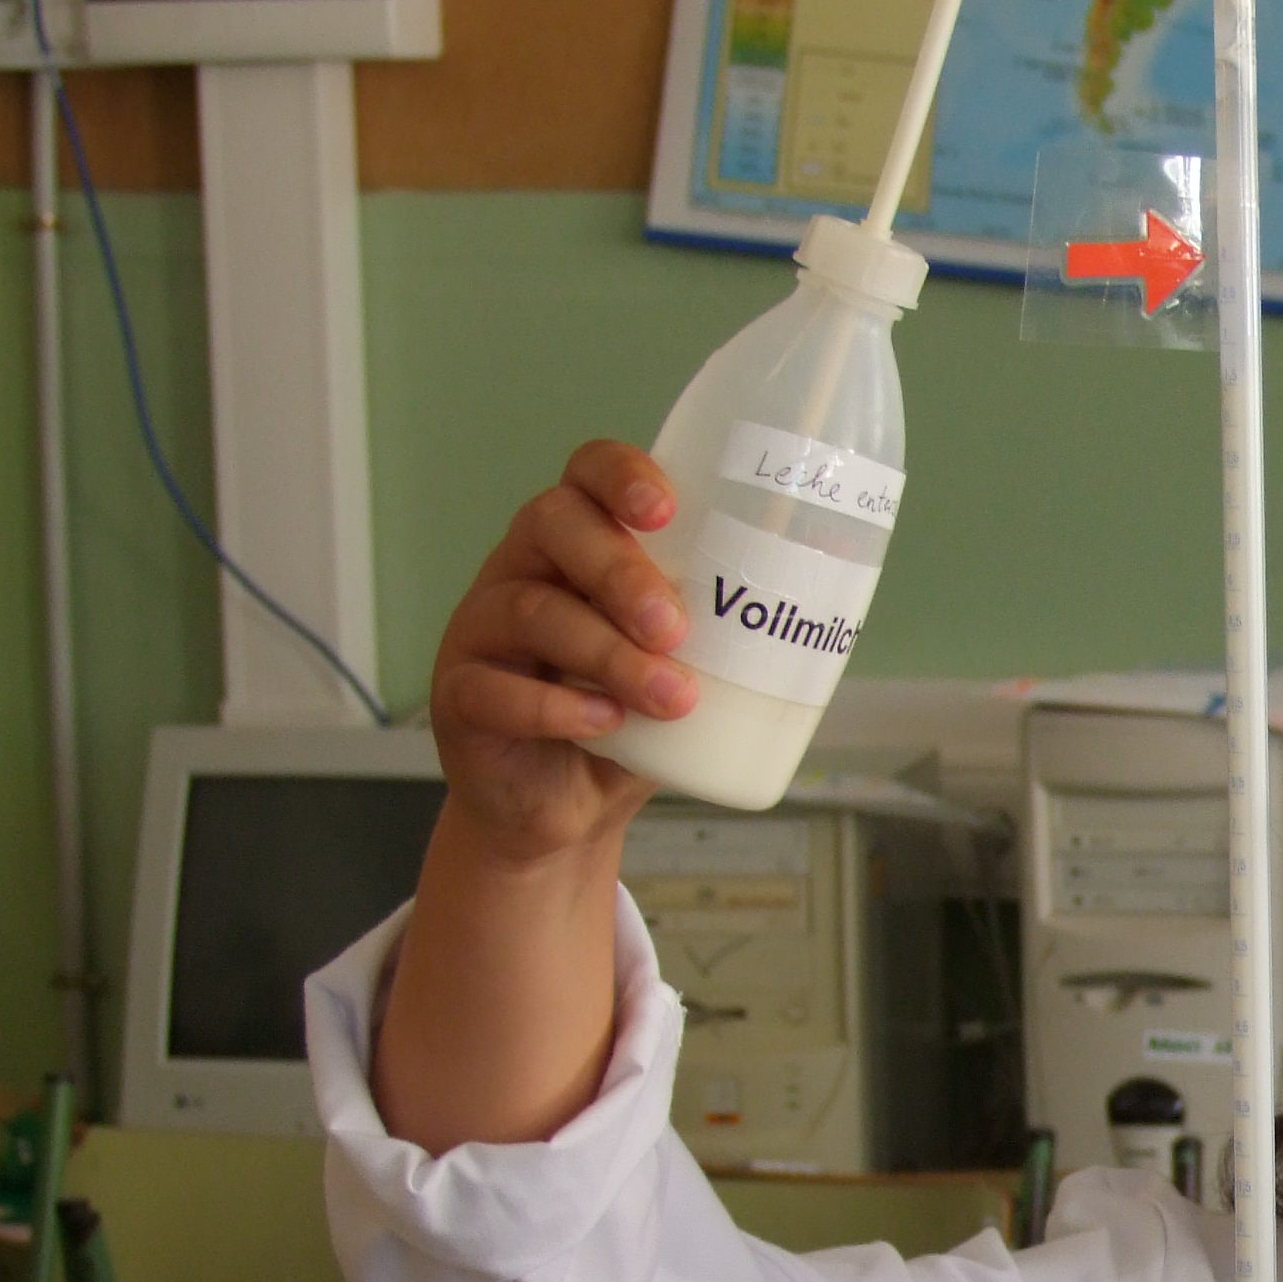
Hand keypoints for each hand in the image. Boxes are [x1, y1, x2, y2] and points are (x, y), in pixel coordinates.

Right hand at [428, 440, 697, 868]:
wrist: (568, 807)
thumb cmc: (633, 719)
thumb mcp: (686, 667)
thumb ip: (725, 633)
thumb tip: (824, 617)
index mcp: (581, 543)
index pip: (587, 474)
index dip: (622, 476)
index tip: (666, 510)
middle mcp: (525, 567)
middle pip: (554, 525)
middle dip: (620, 572)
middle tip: (676, 628)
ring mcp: (483, 627)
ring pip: (533, 610)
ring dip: (610, 654)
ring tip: (670, 696)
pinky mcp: (459, 694)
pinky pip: (492, 687)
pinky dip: (556, 707)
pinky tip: (605, 724)